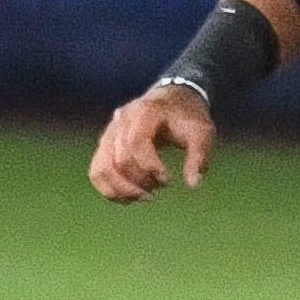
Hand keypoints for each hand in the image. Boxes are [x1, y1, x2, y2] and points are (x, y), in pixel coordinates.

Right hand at [90, 83, 215, 201]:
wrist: (172, 101)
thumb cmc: (188, 118)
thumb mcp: (202, 132)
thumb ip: (199, 156)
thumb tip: (193, 185)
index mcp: (145, 111)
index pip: (136, 142)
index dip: (150, 166)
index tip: (169, 180)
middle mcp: (121, 120)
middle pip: (121, 160)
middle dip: (142, 181)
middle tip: (163, 185)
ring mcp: (110, 132)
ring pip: (103, 169)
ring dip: (123, 190)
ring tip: (146, 197)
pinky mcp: (105, 145)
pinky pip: (97, 172)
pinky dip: (110, 190)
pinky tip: (130, 198)